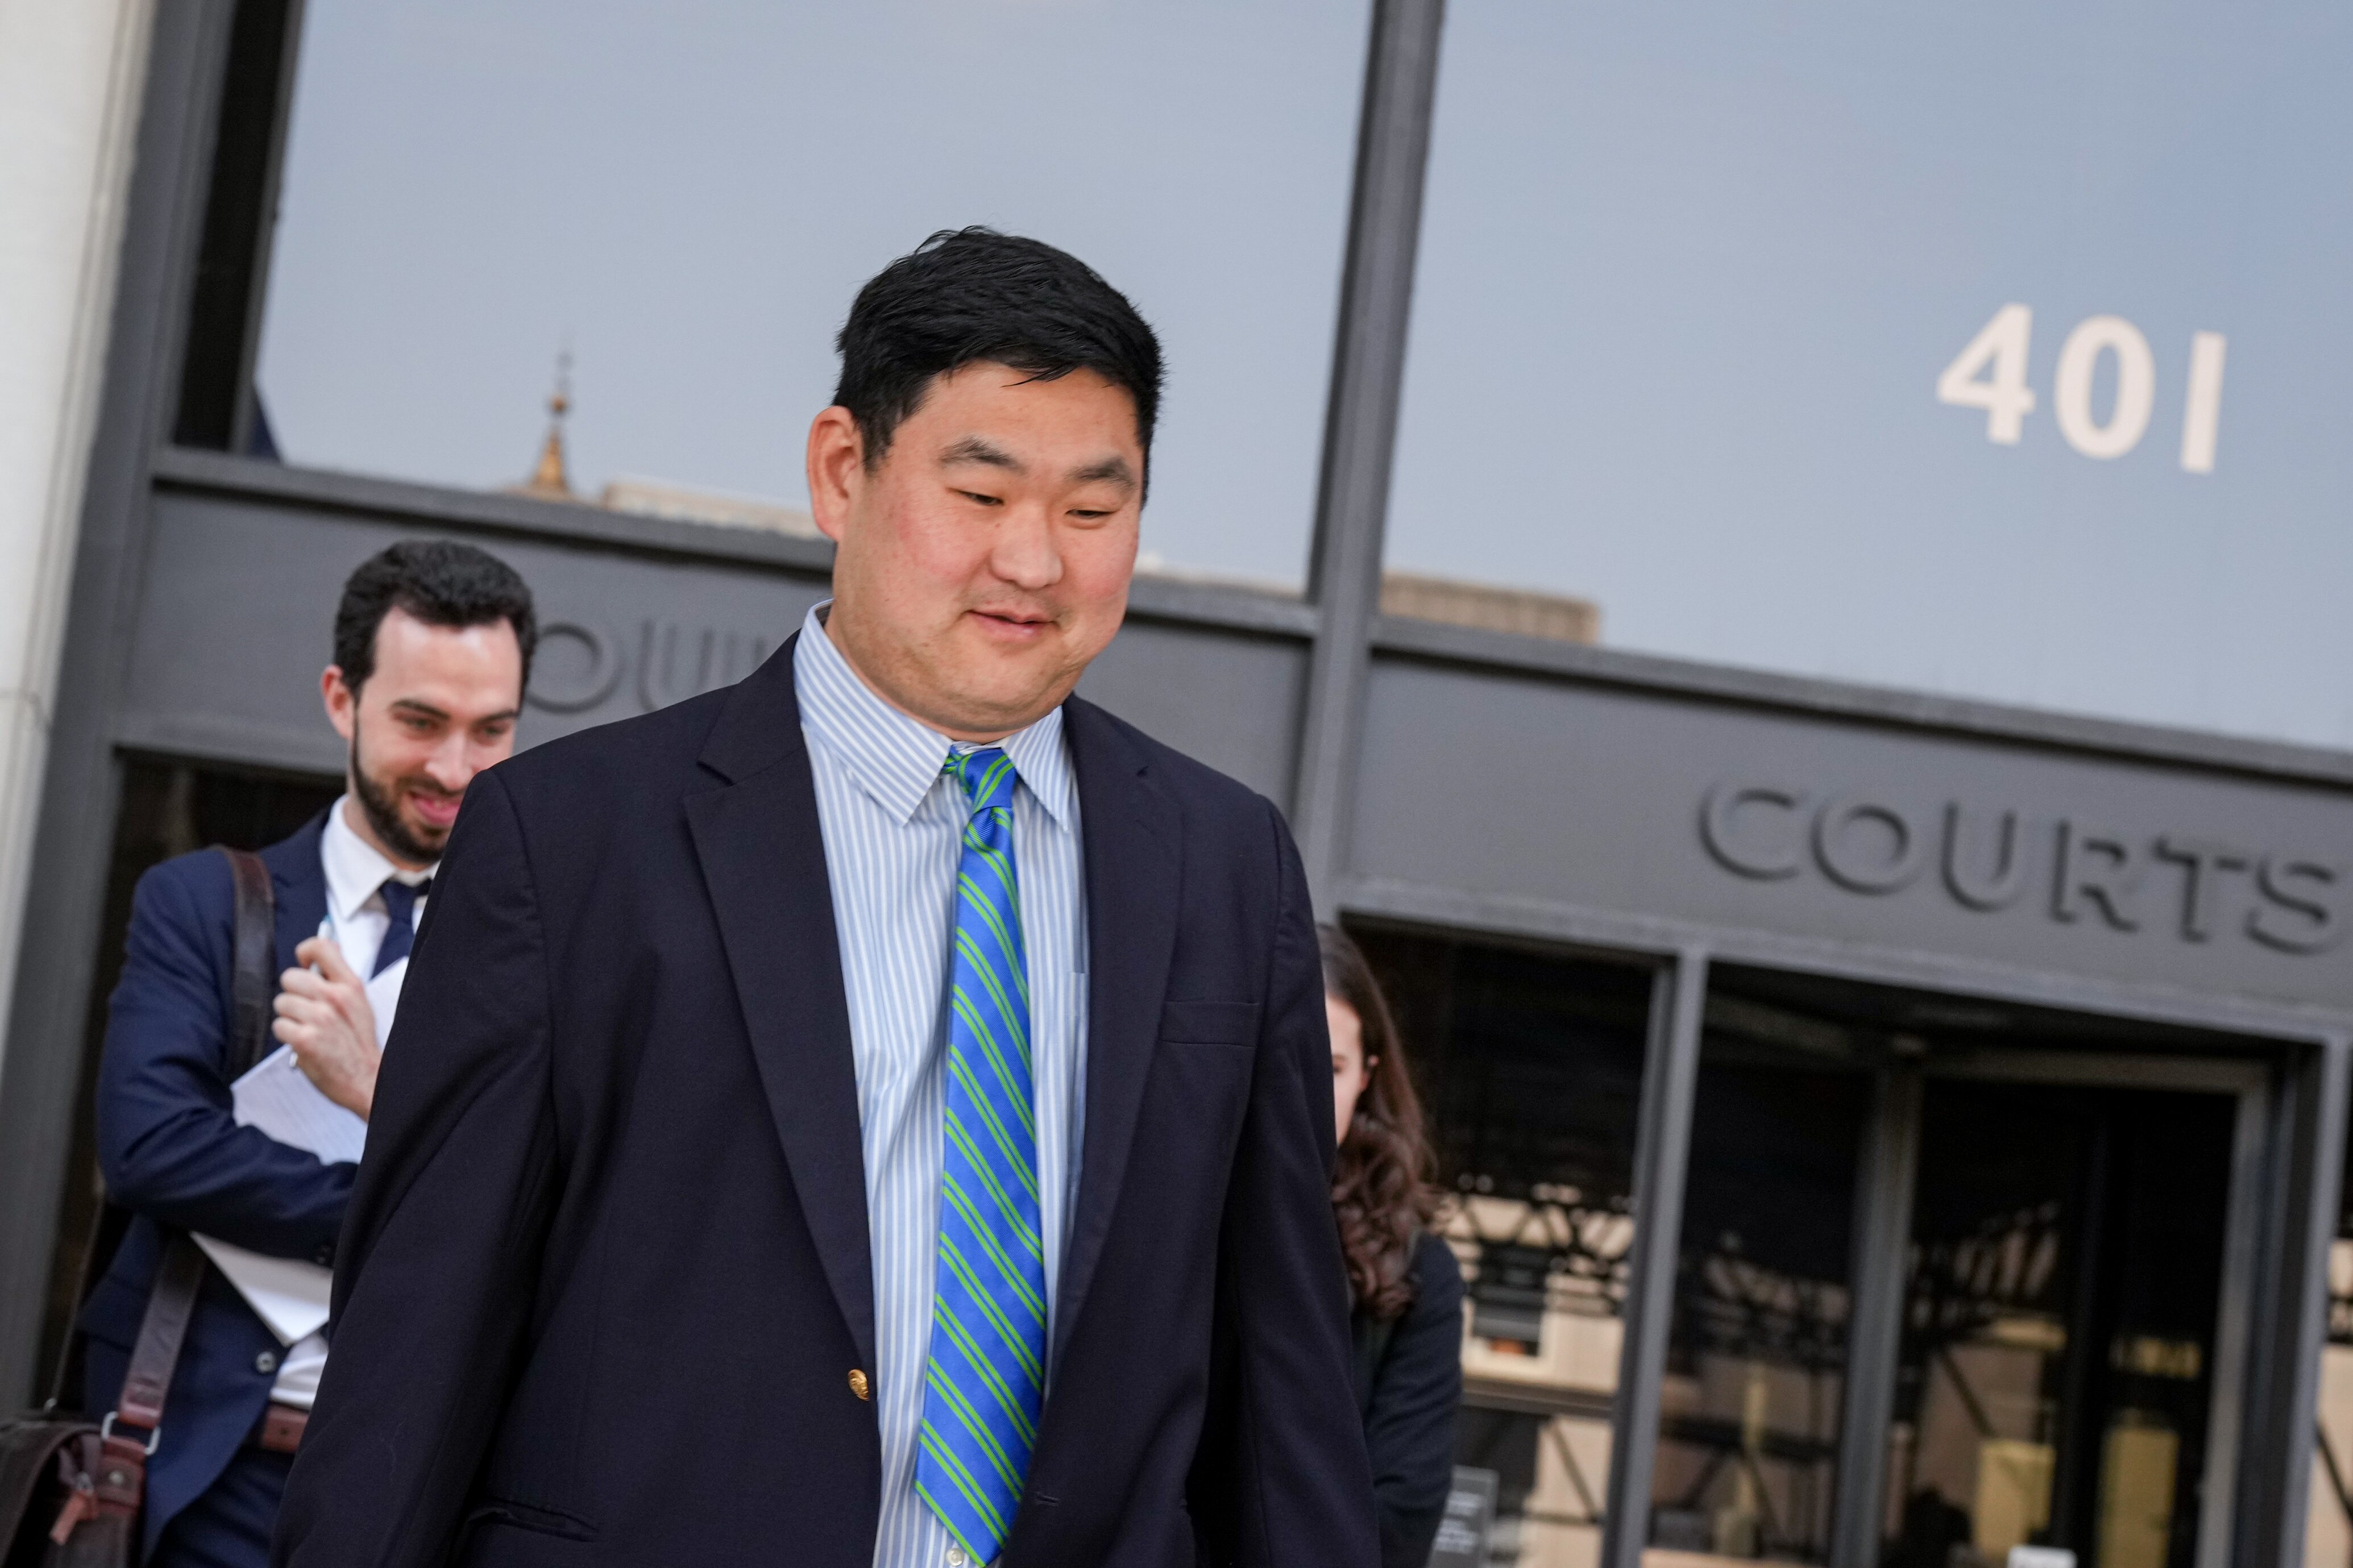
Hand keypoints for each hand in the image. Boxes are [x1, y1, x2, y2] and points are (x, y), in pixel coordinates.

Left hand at [274, 937, 380, 1120]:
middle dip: (293, 994)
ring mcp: (319, 1018)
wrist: (367, 1080)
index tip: (305, 965)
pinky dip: (287, 1035)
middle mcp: (335, 998)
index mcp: (351, 985)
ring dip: (289, 1017)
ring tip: (307, 1028)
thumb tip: (316, 958)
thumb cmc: (359, 1044)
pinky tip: (303, 1042)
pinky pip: (279, 1026)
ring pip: (281, 1003)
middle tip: (306, 1010)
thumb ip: (339, 980)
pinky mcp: (305, 1040)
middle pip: (290, 977)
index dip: (305, 952)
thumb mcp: (359, 1004)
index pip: (320, 947)